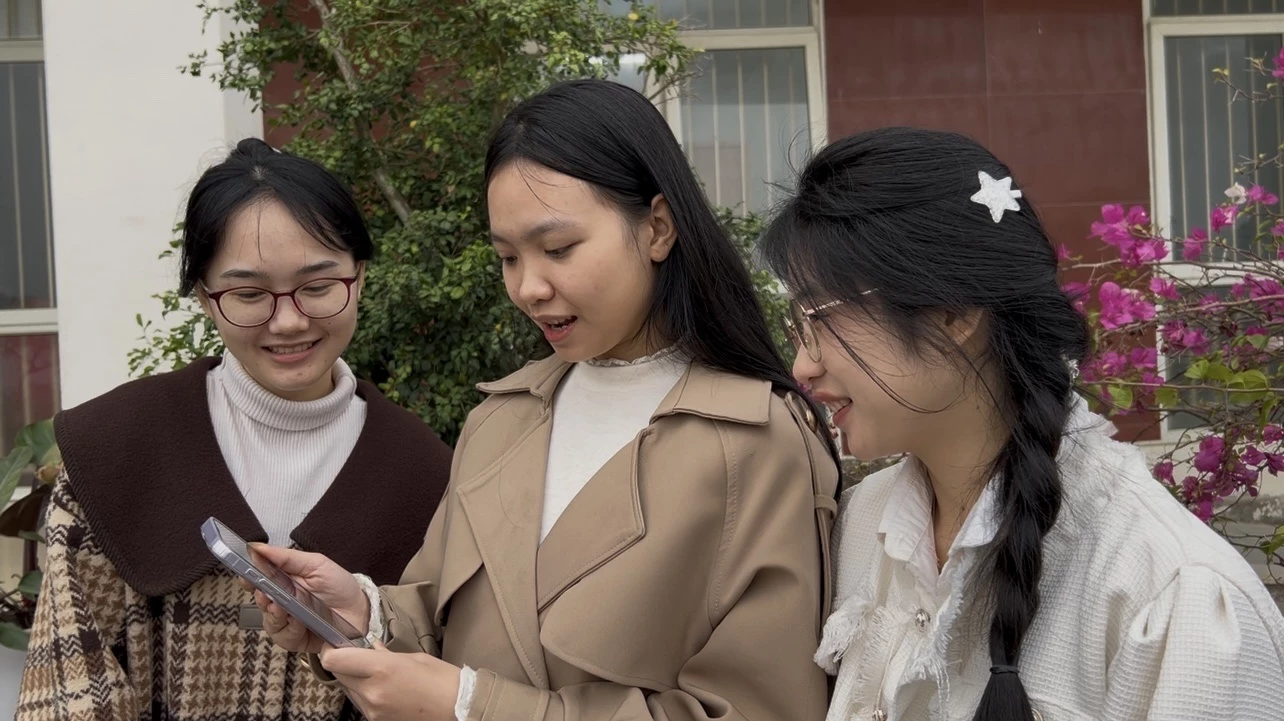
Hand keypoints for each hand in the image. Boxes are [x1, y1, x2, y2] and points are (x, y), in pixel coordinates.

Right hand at [244, 544, 368, 654]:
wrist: (361, 612)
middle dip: (260, 598)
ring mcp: (288, 621)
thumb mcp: (315, 564)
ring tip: (282, 608)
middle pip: (260, 601)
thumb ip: (286, 557)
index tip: (245, 575)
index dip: (248, 578)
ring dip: (274, 614)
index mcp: (285, 581)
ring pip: (268, 620)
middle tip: (265, 594)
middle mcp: (283, 601)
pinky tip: (299, 622)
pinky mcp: (295, 638)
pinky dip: (289, 629)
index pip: (258, 580)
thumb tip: (257, 547)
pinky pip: (283, 636)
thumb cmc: (340, 586)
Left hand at [319, 643, 460, 720]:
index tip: (335, 644)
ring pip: (348, 690)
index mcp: (382, 669)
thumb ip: (385, 654)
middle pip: (338, 674)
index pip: (335, 660)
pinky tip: (385, 689)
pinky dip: (366, 694)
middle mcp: (372, 692)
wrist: (458, 709)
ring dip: (355, 680)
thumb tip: (370, 648)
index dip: (330, 650)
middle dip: (344, 664)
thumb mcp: (414, 657)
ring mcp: (373, 711)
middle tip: (356, 656)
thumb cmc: (442, 680)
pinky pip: (361, 704)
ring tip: (377, 675)